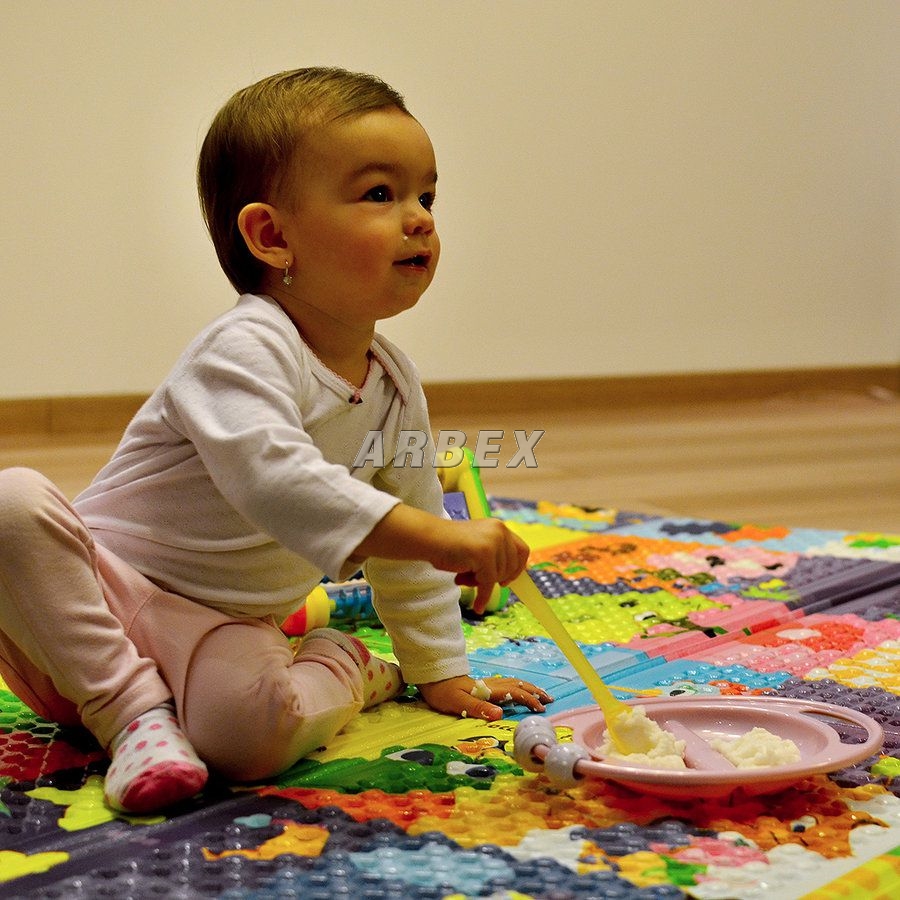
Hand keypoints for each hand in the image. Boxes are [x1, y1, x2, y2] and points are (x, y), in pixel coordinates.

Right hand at [352, 506, 530, 614]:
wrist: (429, 538)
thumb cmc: (448, 545)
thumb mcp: (477, 547)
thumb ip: (492, 556)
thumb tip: (506, 580)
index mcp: (499, 528)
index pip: (522, 550)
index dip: (517, 568)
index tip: (506, 580)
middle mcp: (499, 532)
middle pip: (511, 567)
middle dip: (496, 578)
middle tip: (474, 580)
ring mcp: (492, 542)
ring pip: (499, 576)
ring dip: (483, 584)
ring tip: (464, 578)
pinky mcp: (484, 555)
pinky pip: (488, 584)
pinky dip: (483, 597)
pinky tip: (477, 607)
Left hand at [418, 675, 552, 721]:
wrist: (432, 677)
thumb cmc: (443, 691)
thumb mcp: (458, 703)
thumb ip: (478, 708)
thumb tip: (499, 714)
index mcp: (488, 690)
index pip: (515, 693)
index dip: (529, 700)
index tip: (541, 709)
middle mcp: (490, 685)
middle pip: (518, 685)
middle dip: (535, 692)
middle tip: (549, 699)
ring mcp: (487, 684)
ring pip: (513, 682)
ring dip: (528, 687)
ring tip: (540, 694)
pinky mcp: (482, 685)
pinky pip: (507, 684)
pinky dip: (518, 686)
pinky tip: (518, 690)